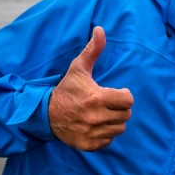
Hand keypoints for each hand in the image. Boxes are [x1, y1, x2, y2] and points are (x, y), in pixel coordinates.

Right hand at [49, 26, 133, 150]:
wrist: (45, 114)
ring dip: (114, 121)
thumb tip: (100, 29)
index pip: (128, 100)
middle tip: (108, 103)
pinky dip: (105, 134)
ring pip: (120, 128)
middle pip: (126, 115)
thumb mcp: (78, 68)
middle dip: (120, 108)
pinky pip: (109, 140)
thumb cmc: (66, 89)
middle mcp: (96, 117)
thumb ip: (93, 50)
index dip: (124, 95)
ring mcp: (92, 133)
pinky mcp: (89, 145)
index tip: (115, 93)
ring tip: (103, 114)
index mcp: (97, 98)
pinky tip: (96, 125)